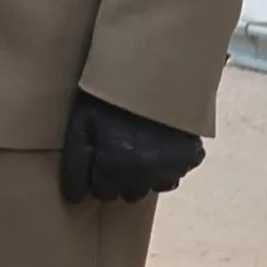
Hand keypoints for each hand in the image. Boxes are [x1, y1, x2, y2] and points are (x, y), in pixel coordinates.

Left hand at [62, 93, 204, 202]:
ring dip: (147, 174)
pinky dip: (170, 163)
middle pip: (130, 193)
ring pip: (156, 185)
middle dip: (121, 179)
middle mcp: (146, 174)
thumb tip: (74, 196)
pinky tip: (161, 142)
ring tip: (140, 146)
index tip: (96, 162)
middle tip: (117, 152)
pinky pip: (179, 170)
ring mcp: (172, 166)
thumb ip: (77, 161)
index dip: (96, 178)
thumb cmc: (110, 95)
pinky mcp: (192, 155)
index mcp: (116, 167)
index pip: (103, 193)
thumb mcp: (82, 122)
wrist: (153, 69)